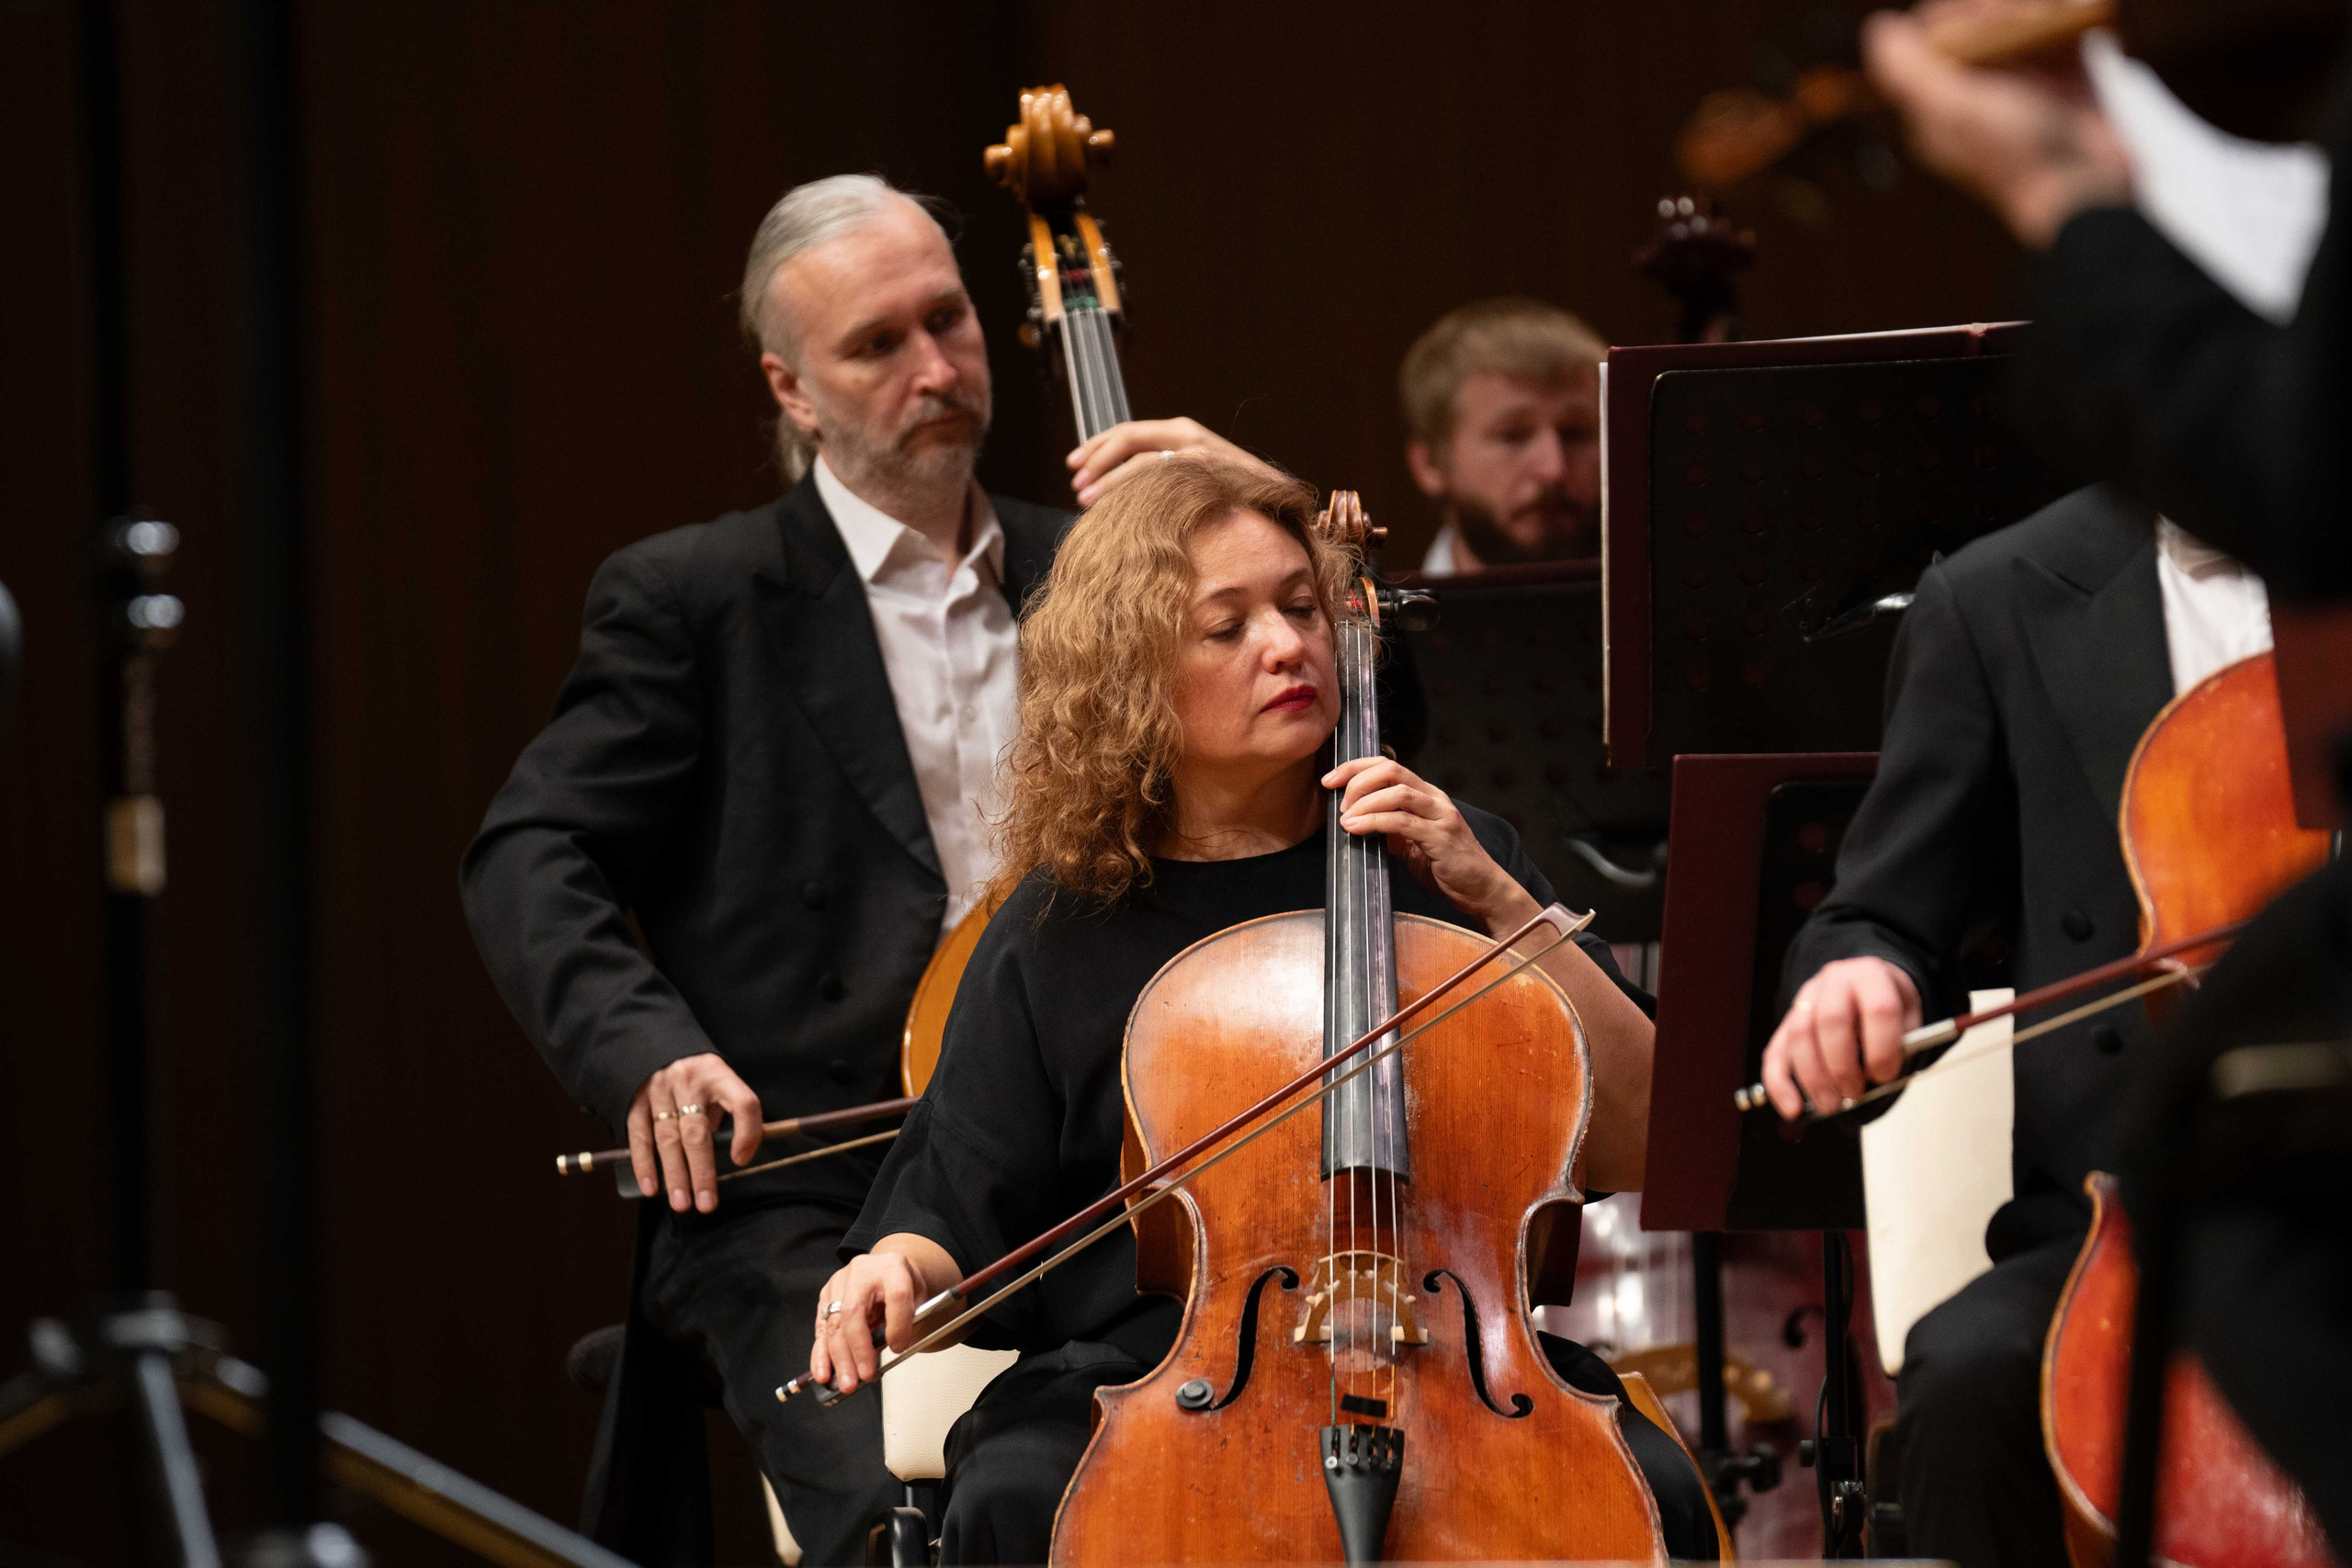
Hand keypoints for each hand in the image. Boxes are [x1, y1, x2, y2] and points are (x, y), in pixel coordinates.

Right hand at [625, 1052, 761, 1213]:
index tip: (741, 1160)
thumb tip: (733, 1158)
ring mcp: (660, 1089)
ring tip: (681, 1203)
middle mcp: (690, 1081)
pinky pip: (640, 1136)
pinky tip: (651, 1187)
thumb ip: (726, 1117)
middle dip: (702, 1172)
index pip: (744, 1103)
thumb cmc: (700, 1081)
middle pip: (698, 1131)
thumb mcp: (720, 1087)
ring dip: (674, 1175)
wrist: (659, 1049)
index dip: (748, 1133)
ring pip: (668, 1138)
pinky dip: (645, 1164)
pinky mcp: (636, 1100)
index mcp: (720, 1076)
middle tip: (706, 1204)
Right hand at [806, 1249, 936, 1395]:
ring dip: (838, 1358)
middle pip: (854, 1311)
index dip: (898, 1324)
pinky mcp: (825, 1296)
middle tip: (864, 1376)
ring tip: (845, 1383)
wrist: (888, 1268)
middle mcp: (862, 1271)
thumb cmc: (904, 1286)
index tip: (899, 1348)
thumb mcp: (919, 1299)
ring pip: (834, 1323)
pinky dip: (821, 1354)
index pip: (896, 1295)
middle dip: (857, 1349)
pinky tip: (823, 1373)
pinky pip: (821, 1329)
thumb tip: (890, 1349)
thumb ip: (908, 1321)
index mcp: (892, 1267)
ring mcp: (839, 1283)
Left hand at [1066, 417, 1280, 505]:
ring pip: (1140, 462)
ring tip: (1085, 502)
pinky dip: (1135, 495)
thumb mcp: (1196, 473)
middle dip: (1095, 461)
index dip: (1096, 447)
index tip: (1073, 466)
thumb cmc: (1235, 494)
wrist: (1284, 503)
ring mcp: (1198, 454)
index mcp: (1181, 431)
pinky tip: (1118, 511)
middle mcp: (1187, 435)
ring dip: (1108, 482)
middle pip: (1127, 440)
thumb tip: (1122, 486)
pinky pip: (1161, 482)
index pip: (1128, 432)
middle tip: (1075, 485)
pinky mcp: (1207, 475)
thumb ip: (1166, 471)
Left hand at [1322, 756, 1538, 935]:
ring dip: (1364, 802)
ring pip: (1397, 792)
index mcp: (1427, 795)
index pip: (1388, 766)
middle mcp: (1435, 798)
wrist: (1482, 890)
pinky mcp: (1441, 837)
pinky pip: (1402, 821)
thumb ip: (1394, 830)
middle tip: (1335, 798)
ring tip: (1345, 818)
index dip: (1355, 767)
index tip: (1329, 779)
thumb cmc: (1449, 868)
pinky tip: (1356, 829)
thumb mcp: (1414, 844)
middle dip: (1356, 778)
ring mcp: (1440, 816)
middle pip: (1391, 770)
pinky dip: (1374, 822)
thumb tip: (1363, 823)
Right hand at [1759, 957, 1923, 1119]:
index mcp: (1871, 976)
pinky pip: (1775, 1052)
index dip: (1883, 1047)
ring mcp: (1805, 999)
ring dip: (1813, 1078)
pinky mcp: (1787, 1021)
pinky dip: (1780, 1084)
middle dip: (1842, 1065)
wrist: (1864, 983)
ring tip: (1830, 1106)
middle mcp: (1834, 981)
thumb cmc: (1888, 1005)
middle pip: (1830, 1021)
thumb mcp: (1909, 1015)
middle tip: (1854, 1094)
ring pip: (1799, 1037)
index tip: (1885, 1076)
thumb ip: (1902, 1045)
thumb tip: (1880, 1082)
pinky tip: (1792, 1109)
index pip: (1878, 1008)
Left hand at [1862, 1, 2131, 247]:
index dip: (1957, 14)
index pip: (1934, 39)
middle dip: (2002, 9)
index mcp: (1940, 106)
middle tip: (2024, 15)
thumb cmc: (2019, 156)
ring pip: (2021, 25)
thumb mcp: (1955, 114)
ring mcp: (2022, 89)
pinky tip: (2082, 9)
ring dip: (2038, 9)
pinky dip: (2072, 18)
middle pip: (1978, 26)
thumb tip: (1879, 27)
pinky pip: (2062, 37)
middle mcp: (1977, 96)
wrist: (2090, 191)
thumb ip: (1910, 73)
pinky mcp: (2066, 84)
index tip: (1985, 14)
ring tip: (2060, 11)